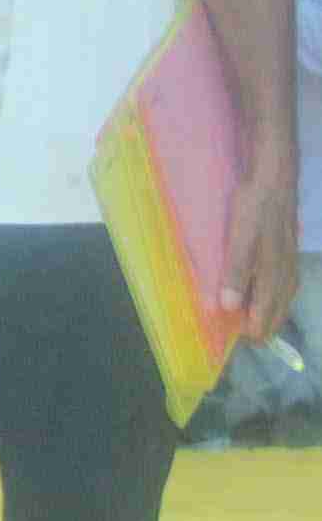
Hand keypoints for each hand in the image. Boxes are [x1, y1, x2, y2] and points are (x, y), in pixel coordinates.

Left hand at [221, 154, 301, 340]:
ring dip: (266, 313)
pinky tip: (262, 294)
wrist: (274, 181)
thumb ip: (235, 274)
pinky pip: (282, 287)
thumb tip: (229, 308)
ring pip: (281, 302)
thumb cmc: (255, 210)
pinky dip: (272, 297)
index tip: (232, 339)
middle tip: (239, 333)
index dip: (249, 333)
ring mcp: (290, 267)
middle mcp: (286, 278)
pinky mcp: (288, 255)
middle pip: (275, 314)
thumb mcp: (240, 240)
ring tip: (249, 320)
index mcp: (274, 278)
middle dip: (259, 327)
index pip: (264, 319)